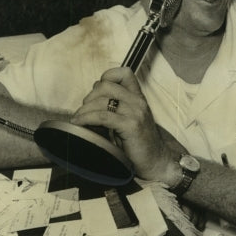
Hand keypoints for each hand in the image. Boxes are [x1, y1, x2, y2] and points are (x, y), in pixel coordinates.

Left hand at [70, 67, 177, 182]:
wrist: (156, 162)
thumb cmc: (139, 144)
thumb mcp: (129, 120)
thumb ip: (116, 108)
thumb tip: (90, 103)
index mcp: (139, 98)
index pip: (123, 73)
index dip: (106, 78)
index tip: (96, 93)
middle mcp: (138, 102)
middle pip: (105, 85)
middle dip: (89, 97)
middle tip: (85, 111)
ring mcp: (136, 113)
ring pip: (101, 100)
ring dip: (84, 110)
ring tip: (79, 119)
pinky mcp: (131, 126)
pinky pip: (102, 116)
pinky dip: (86, 118)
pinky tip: (80, 123)